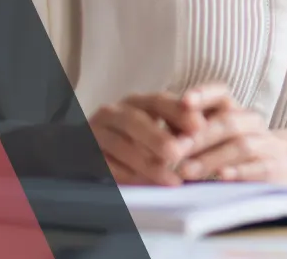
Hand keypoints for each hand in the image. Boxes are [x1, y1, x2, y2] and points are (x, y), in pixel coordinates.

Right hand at [90, 91, 206, 184]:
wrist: (82, 148)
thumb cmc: (132, 139)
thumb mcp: (155, 128)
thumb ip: (176, 129)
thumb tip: (204, 136)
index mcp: (137, 102)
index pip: (159, 101)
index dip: (179, 111)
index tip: (200, 125)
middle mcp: (115, 112)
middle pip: (135, 121)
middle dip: (158, 137)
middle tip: (179, 153)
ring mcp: (96, 132)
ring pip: (119, 144)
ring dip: (146, 163)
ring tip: (169, 178)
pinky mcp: (84, 153)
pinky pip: (104, 164)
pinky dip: (127, 175)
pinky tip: (145, 184)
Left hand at [175, 89, 286, 184]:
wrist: (282, 164)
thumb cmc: (233, 149)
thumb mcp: (211, 136)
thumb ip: (187, 132)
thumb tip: (155, 135)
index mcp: (234, 109)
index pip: (220, 94)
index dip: (203, 95)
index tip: (184, 102)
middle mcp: (252, 122)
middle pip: (228, 122)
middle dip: (199, 136)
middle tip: (173, 151)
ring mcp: (266, 144)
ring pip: (241, 145)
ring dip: (212, 158)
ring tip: (186, 170)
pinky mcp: (275, 167)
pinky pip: (259, 168)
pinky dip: (239, 172)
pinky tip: (221, 177)